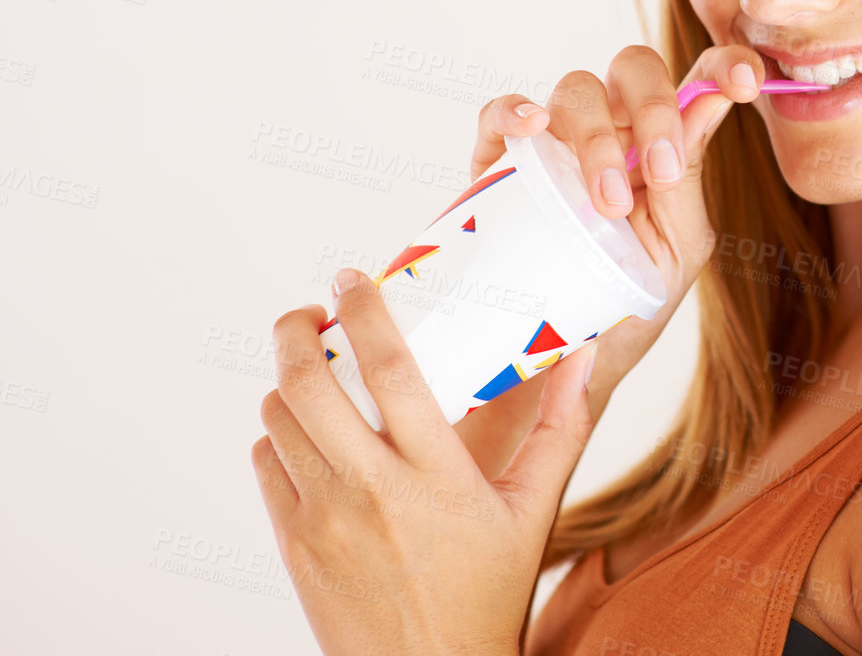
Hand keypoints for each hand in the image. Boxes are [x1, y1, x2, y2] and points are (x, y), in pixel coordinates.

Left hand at [253, 267, 600, 655]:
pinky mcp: (293, 545)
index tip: (355, 277)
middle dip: (295, 330)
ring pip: (278, 418)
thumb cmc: (490, 593)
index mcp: (435, 476)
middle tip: (313, 312)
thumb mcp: (535, 509)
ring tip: (314, 370)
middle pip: (306, 383)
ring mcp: (322, 519)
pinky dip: (280, 434)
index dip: (365, 310)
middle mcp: (370, 491)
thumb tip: (583, 352)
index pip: (388, 369)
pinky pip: (267, 463)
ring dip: (289, 381)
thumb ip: (562, 426)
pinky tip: (308, 431)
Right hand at [453, 43, 765, 478]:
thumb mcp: (674, 250)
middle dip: (654, 108)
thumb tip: (713, 105)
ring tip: (605, 206)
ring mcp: (557, 140)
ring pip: (576, 89)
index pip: (700, 80)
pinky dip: (514, 111)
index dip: (725, 64)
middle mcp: (616, 128)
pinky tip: (532, 130)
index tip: (743, 83)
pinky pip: (501, 114)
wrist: (556, 367)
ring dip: (597, 139)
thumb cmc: (625, 304)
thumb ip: (688, 181)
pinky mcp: (500, 162)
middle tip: (659, 175)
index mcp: (667, 144)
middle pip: (635, 68)